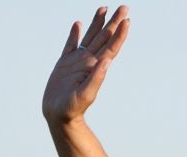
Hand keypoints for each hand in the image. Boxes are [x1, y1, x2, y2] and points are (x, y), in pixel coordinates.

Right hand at [42, 5, 130, 125]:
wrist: (58, 115)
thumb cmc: (72, 109)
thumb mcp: (85, 94)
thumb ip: (96, 78)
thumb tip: (106, 61)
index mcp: (96, 67)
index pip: (111, 47)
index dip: (119, 34)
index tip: (127, 20)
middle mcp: (89, 61)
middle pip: (104, 37)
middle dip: (114, 22)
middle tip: (124, 7)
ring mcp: (77, 61)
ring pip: (90, 37)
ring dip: (98, 23)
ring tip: (104, 8)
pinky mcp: (65, 63)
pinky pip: (71, 44)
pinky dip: (75, 34)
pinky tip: (78, 24)